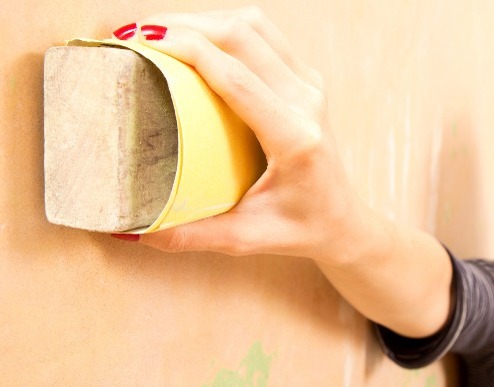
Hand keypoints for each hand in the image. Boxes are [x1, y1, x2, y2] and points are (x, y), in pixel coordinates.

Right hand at [113, 7, 358, 260]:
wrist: (343, 221)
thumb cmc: (301, 230)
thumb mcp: (246, 239)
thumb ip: (190, 236)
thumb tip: (131, 230)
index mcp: (295, 138)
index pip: (235, 78)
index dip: (187, 48)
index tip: (138, 42)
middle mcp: (307, 102)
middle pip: (242, 35)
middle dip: (182, 23)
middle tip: (131, 33)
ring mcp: (311, 85)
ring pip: (254, 26)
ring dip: (203, 19)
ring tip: (155, 31)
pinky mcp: (307, 79)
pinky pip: (264, 36)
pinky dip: (224, 28)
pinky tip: (191, 39)